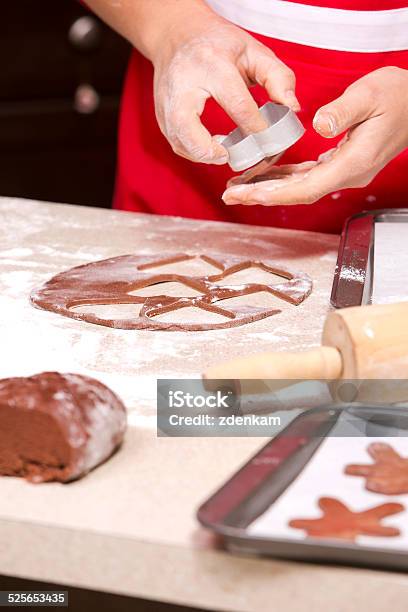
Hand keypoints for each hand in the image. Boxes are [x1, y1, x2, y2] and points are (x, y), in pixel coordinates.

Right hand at [151, 6, 298, 163]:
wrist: (178, 35)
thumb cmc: (219, 45)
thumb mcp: (254, 51)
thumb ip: (278, 77)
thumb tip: (292, 108)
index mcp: (211, 64)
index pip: (235, 103)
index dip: (255, 127)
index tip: (268, 138)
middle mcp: (183, 84)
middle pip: (187, 126)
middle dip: (210, 150)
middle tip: (231, 156)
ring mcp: (166, 101)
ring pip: (178, 140)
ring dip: (202, 156)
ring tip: (225, 154)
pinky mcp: (160, 115)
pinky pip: (176, 143)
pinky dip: (194, 153)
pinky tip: (212, 150)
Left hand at [223, 67, 407, 205]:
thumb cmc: (398, 97)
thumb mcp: (370, 95)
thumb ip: (343, 112)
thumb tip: (319, 125)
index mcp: (353, 163)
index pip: (307, 188)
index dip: (275, 194)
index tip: (248, 194)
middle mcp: (347, 174)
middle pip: (297, 193)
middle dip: (261, 195)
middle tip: (229, 194)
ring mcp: (343, 172)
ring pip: (299, 188)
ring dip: (268, 189)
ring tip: (237, 187)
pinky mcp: (339, 165)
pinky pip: (306, 177)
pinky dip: (283, 178)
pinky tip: (264, 176)